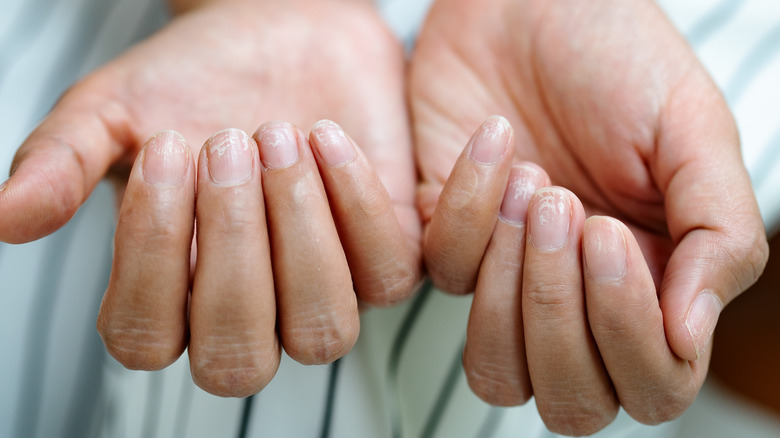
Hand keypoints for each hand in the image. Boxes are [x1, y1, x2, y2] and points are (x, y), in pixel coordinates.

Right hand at [0, 0, 419, 395]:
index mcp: (174, 293)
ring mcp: (323, 290)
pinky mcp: (384, 256)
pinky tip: (325, 136)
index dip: (151, 257)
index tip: (165, 151)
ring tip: (277, 135)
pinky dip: (356, 203)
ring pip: (322, 331)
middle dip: (232, 250)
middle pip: (237, 359)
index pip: (147, 339)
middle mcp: (251, 310)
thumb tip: (6, 218)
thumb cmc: (200, 80)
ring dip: (298, 234)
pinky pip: (388, 275)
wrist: (283, 32)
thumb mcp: (115, 110)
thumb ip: (62, 163)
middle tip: (226, 144)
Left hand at [410, 0, 767, 433]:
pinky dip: (466, 208)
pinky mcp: (444, 242)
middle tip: (569, 210)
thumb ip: (718, 237)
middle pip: (569, 400)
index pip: (651, 384)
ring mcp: (506, 280)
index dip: (628, 334)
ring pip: (496, 372)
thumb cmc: (618, 60)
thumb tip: (690, 339)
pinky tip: (494, 142)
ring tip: (534, 185)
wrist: (529, 3)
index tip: (609, 233)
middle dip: (562, 313)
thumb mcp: (693, 133)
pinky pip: (443, 274)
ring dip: (511, 288)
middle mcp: (579, 301)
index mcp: (653, 286)